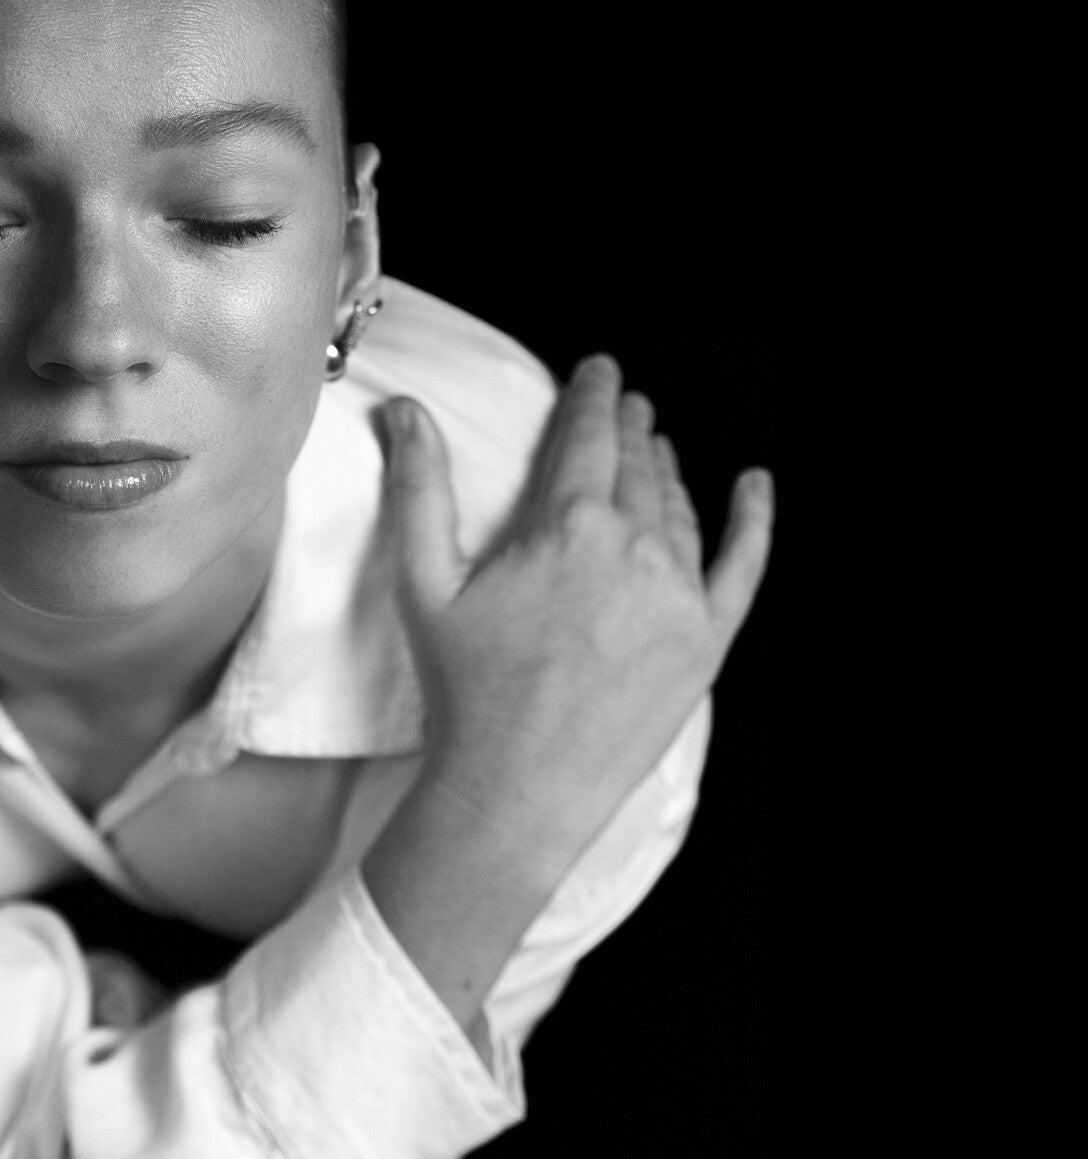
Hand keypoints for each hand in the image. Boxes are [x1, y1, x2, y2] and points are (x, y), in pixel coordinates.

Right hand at [372, 355, 773, 884]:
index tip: (599, 370)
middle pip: (639, 466)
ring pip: (680, 508)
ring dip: (667, 469)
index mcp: (567, 527)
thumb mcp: (425, 584)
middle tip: (627, 405)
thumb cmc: (466, 693)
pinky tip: (756, 488)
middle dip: (632, 427)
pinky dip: (753, 521)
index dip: (593, 395)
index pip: (589, 436)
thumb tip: (403, 412)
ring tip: (656, 449)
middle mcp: (635, 550)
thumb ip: (418, 489)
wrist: (519, 788)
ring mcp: (679, 595)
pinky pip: (743, 565)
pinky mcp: (706, 639)